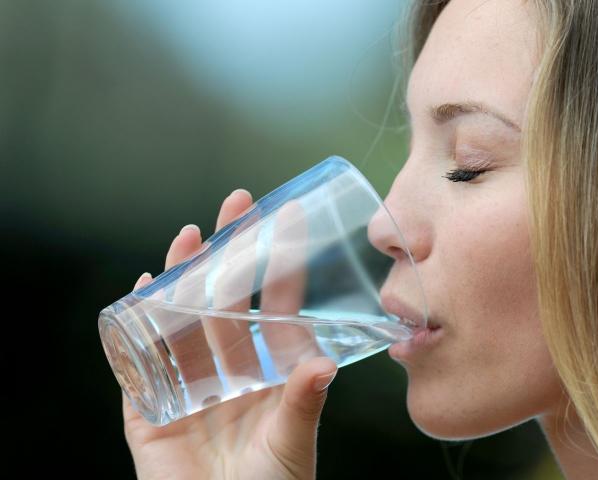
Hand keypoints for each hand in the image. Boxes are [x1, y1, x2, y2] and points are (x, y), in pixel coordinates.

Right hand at [122, 189, 337, 479]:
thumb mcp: (292, 441)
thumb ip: (304, 401)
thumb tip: (323, 362)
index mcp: (268, 372)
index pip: (275, 306)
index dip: (280, 265)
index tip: (289, 221)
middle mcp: (230, 369)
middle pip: (226, 299)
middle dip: (230, 252)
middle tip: (239, 205)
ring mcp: (191, 383)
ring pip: (184, 318)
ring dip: (184, 277)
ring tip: (189, 236)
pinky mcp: (152, 407)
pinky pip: (142, 360)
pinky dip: (138, 326)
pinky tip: (142, 292)